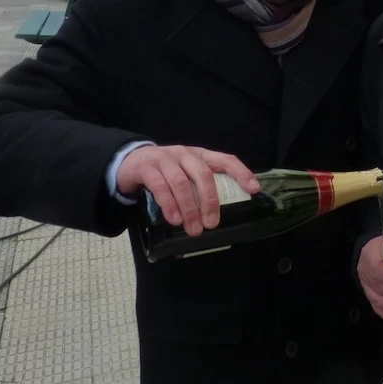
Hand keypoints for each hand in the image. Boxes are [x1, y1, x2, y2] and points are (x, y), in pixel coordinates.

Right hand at [116, 145, 259, 235]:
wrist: (129, 163)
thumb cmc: (165, 173)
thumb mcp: (185, 175)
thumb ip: (198, 189)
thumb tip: (213, 220)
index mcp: (200, 155)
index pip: (225, 159)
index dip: (241, 173)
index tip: (253, 189)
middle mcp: (185, 154)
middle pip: (203, 174)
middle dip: (210, 200)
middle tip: (212, 224)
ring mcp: (165, 159)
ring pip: (181, 182)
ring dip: (189, 208)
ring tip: (193, 228)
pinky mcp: (147, 167)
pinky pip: (160, 186)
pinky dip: (169, 204)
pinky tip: (175, 219)